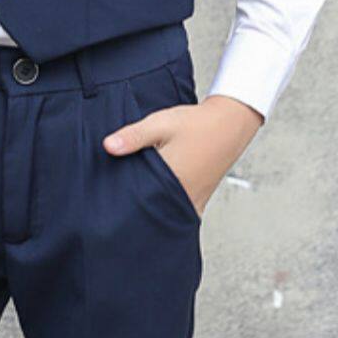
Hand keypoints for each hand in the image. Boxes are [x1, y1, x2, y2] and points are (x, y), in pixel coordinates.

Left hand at [103, 94, 263, 215]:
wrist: (230, 125)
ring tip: (138, 200)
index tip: (109, 198)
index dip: (122, 199)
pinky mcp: (199, 200)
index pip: (138, 199)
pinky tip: (157, 200)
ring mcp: (193, 201)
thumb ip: (133, 136)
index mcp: (171, 178)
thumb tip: (108, 146)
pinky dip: (166, 209)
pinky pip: (178, 213)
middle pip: (150, 210)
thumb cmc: (197, 124)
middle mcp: (183, 195)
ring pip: (164, 214)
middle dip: (134, 208)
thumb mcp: (160, 124)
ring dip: (151, 209)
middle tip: (119, 203)